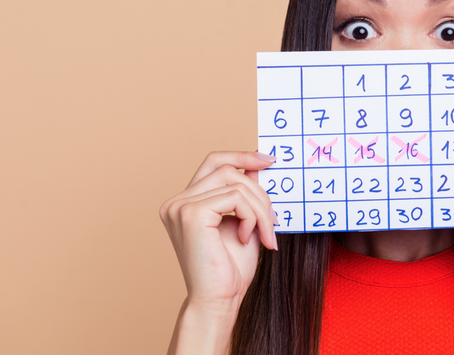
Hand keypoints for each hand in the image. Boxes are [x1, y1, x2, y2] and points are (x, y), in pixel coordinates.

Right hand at [159, 151, 277, 311]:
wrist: (220, 300)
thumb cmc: (231, 268)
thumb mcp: (245, 221)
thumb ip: (246, 194)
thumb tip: (259, 164)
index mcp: (185, 202)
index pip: (213, 162)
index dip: (240, 155)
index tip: (268, 160)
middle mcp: (176, 201)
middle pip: (228, 170)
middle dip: (259, 192)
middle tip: (274, 219)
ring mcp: (180, 206)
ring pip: (235, 183)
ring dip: (260, 208)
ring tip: (266, 233)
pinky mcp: (191, 214)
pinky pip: (235, 198)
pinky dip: (252, 216)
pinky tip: (248, 238)